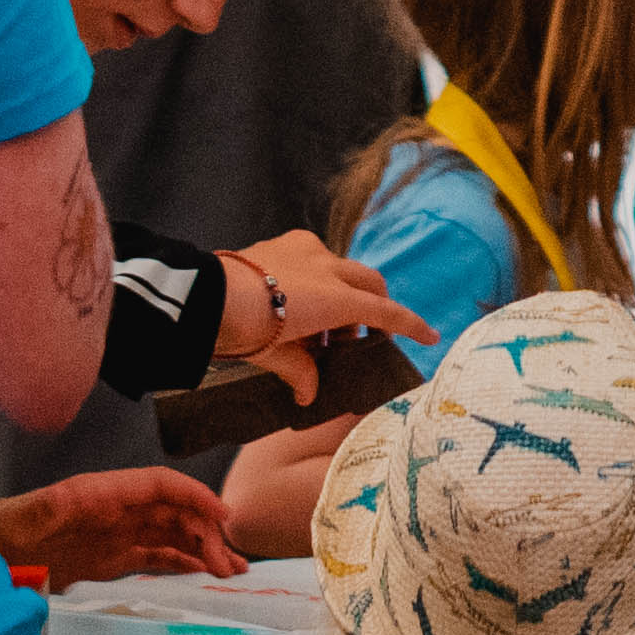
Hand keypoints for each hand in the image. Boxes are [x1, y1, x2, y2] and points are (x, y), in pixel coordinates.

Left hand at [0, 468, 242, 590]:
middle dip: (206, 532)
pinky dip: (180, 562)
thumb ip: (46, 510)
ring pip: (170, 535)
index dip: (195, 496)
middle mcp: (115, 510)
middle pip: (173, 512)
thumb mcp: (24, 519)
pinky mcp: (109, 559)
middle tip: (228, 564)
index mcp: (101, 494)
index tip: (223, 515)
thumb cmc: (2, 534)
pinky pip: (154, 556)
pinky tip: (199, 574)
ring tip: (228, 569)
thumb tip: (64, 502)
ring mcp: (115, 535)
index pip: (160, 485)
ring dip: (201, 548)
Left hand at [210, 232, 436, 397]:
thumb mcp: (275, 355)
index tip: (430, 336)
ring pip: (341, 269)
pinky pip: (314, 258)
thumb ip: (300, 370)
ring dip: (339, 296)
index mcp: (335, 298)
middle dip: (371, 308)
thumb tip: (308, 393)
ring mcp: (306, 249)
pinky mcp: (283, 241)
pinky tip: (292, 300)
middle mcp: (328, 267)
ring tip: (314, 327)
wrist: (204, 296)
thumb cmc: (245, 328)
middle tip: (354, 338)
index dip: (410, 325)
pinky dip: (315, 280)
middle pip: (370, 284)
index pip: (384, 312)